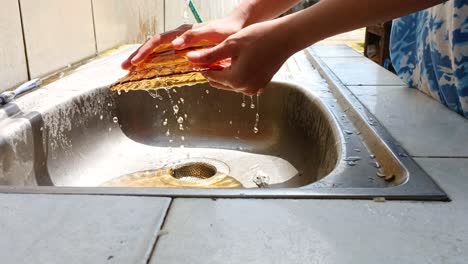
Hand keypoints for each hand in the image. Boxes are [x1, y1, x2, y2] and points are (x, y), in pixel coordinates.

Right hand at [121, 16, 243, 69]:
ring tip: (130, 68)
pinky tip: (148, 66)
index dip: (145, 52)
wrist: (239, 26)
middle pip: (153, 44)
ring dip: (143, 57)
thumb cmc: (229, 31)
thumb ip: (195, 38)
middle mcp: (180, 35)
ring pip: (157, 47)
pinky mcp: (185, 46)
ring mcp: (182, 40)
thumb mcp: (214, 34)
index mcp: (184, 32)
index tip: (135, 62)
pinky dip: (154, 58)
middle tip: (124, 67)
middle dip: (138, 55)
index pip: (159, 41)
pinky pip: (165, 51)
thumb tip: (174, 45)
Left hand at [187, 20, 293, 94]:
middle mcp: (245, 88)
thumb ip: (209, 55)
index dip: (202, 66)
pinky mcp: (262, 85)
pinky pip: (243, 82)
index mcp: (235, 79)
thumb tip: (190, 60)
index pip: (210, 76)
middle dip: (213, 71)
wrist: (285, 38)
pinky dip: (237, 74)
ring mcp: (254, 88)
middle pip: (220, 82)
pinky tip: (238, 61)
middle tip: (207, 57)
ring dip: (225, 73)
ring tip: (222, 57)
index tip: (196, 57)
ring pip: (231, 83)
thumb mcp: (231, 44)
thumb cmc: (259, 37)